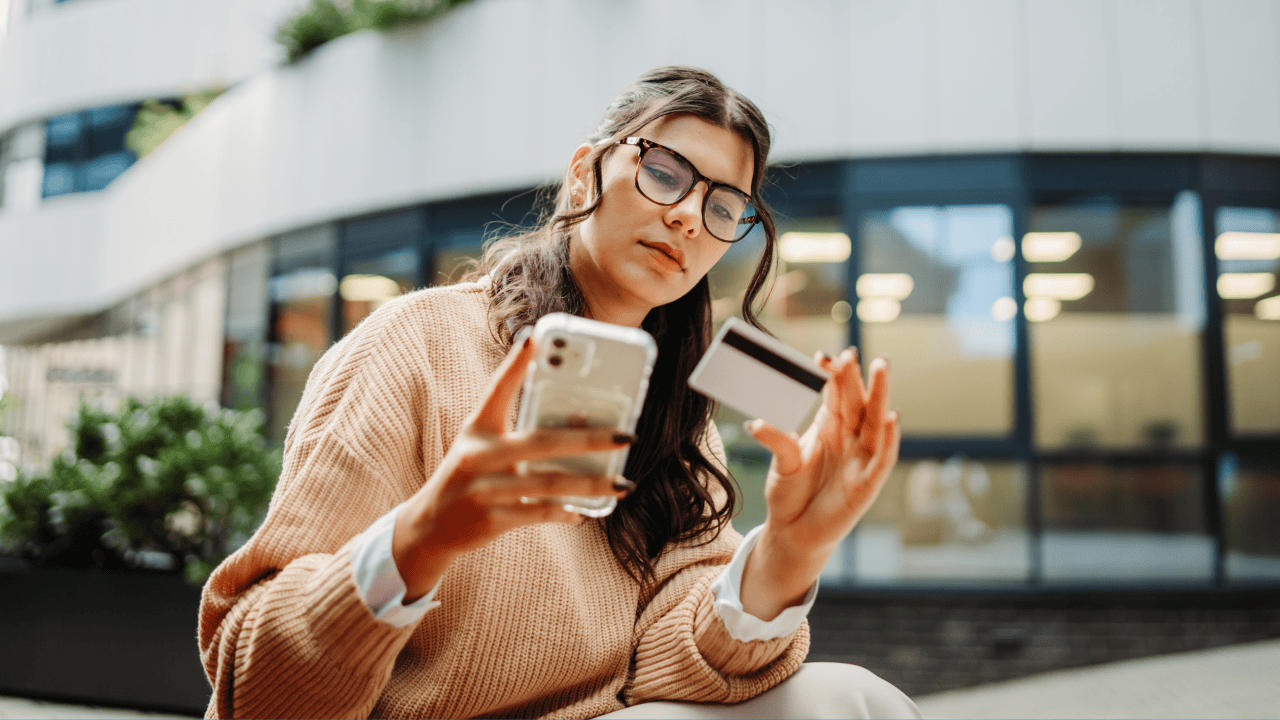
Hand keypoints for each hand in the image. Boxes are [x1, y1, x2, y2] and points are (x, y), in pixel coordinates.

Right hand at [392, 333, 634, 600]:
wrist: (430, 527)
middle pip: (543, 441)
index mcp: (477, 429)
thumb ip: (514, 431)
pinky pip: (539, 513)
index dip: (515, 364)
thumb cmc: (466, 476)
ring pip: (550, 483)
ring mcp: (485, 488)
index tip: (535, 338)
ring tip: (623, 482)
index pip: (497, 390)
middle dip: (589, 438)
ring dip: (591, 484)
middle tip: (626, 435)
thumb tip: (574, 422)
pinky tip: (583, 512)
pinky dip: (564, 512)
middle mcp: (479, 455)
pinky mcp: (491, 519)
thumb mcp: (478, 445)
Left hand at [740, 349, 899, 618]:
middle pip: (858, 401)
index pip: (836, 393)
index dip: (833, 374)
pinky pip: (882, 457)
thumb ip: (776, 440)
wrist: (794, 531)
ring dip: (880, 396)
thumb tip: (756, 423)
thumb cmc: (790, 494)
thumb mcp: (782, 462)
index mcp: (830, 426)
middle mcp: (850, 438)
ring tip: (881, 368)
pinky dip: (889, 438)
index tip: (822, 356)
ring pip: (875, 422)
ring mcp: (861, 459)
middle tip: (856, 352)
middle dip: (859, 376)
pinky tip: (891, 418)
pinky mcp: (868, 483)